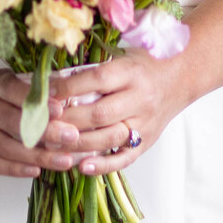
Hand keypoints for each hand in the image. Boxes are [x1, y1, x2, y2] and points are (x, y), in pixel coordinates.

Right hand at [0, 69, 81, 178]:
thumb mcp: (4, 84)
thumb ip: (29, 90)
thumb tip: (66, 94)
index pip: (13, 89)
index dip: (36, 100)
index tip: (61, 108)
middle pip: (13, 122)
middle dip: (45, 131)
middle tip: (72, 137)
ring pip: (6, 147)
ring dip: (37, 156)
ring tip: (63, 161)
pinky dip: (16, 169)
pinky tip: (36, 171)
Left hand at [47, 49, 189, 176]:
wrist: (181, 75)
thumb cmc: (144, 62)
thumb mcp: (120, 55)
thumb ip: (91, 69)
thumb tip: (52, 81)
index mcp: (132, 72)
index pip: (96, 81)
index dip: (68, 88)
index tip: (44, 93)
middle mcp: (140, 98)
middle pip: (99, 113)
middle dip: (67, 120)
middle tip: (41, 124)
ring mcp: (145, 123)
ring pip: (108, 138)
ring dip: (77, 145)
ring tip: (51, 146)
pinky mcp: (147, 142)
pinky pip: (124, 158)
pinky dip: (102, 165)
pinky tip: (81, 167)